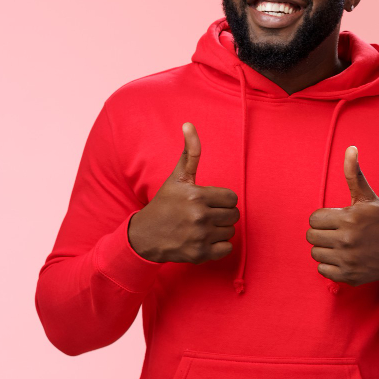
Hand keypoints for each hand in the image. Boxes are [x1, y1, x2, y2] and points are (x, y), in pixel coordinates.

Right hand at [128, 123, 238, 262]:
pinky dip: (219, 246)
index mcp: (196, 195)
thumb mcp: (177, 177)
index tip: (207, 201)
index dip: (221, 200)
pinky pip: (227, 249)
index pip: (232, 198)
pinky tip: (204, 240)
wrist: (145, 236)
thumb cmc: (165, 203)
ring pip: (231, 231)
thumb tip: (189, 124)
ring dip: (220, 230)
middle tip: (205, 215)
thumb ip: (190, 152)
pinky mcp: (200, 254)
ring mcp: (199, 237)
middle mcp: (199, 216)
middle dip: (222, 214)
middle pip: (234, 215)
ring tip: (202, 227)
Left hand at [306, 146, 378, 285]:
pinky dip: (330, 265)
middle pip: (312, 236)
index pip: (314, 219)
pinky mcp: (347, 276)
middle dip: (323, 233)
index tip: (338, 220)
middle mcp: (347, 240)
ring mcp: (347, 260)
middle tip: (338, 232)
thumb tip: (351, 148)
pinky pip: (322, 270)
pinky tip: (344, 258)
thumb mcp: (369, 198)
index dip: (324, 218)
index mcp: (350, 218)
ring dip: (325, 249)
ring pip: (315, 253)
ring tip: (341, 245)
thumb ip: (355, 175)